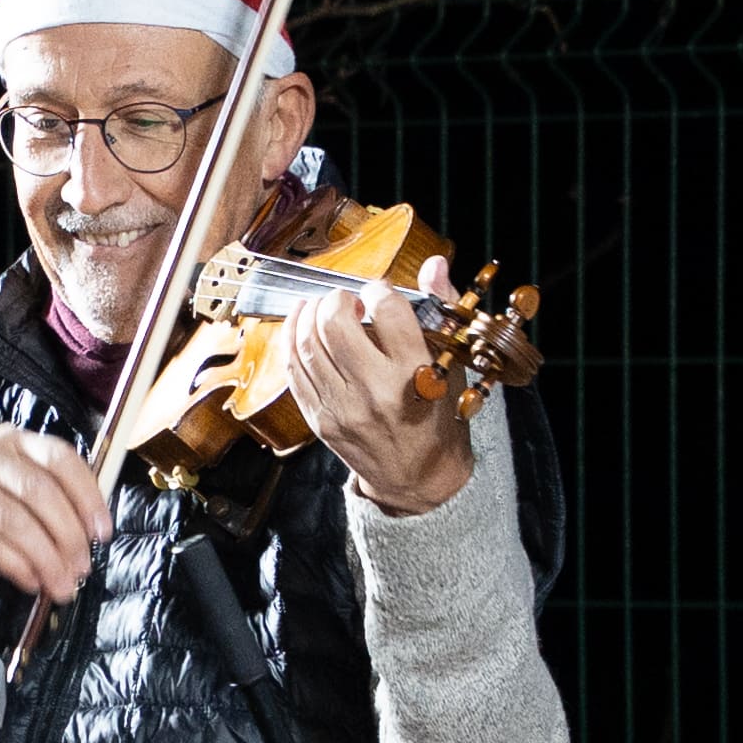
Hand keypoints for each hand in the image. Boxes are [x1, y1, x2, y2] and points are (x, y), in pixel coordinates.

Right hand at [0, 423, 109, 596]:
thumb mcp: (12, 481)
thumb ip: (51, 496)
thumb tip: (91, 536)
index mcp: (16, 440)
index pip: (60, 459)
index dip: (87, 496)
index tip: (102, 532)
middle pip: (39, 492)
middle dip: (68, 536)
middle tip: (83, 569)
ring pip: (15, 521)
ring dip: (46, 559)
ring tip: (62, 586)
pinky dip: (16, 565)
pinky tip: (32, 582)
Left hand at [281, 258, 479, 516]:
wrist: (418, 477)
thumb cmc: (437, 415)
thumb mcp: (450, 364)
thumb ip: (441, 308)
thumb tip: (434, 264)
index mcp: (416, 372)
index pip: (387, 309)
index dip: (379, 289)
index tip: (379, 294)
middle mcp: (378, 390)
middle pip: (335, 323)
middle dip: (336, 299)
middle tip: (345, 300)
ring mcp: (344, 408)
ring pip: (308, 344)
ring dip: (309, 314)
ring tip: (321, 307)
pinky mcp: (322, 420)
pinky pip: (294, 371)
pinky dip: (292, 340)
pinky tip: (300, 325)